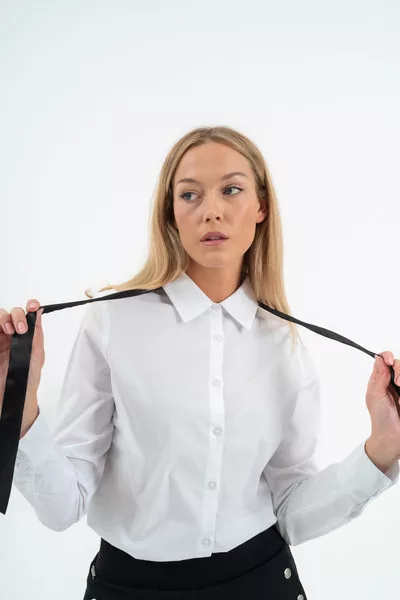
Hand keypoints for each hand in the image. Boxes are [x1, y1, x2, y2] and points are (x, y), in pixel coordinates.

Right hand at [0, 299, 43, 418]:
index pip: (27, 315)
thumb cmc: (27, 378)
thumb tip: (39, 313)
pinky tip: (0, 333)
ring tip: (9, 331)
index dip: (30, 306)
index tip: (33, 305)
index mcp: (25, 335)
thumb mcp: (36, 355)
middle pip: (11, 313)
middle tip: (21, 329)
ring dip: (4, 319)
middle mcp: (11, 334)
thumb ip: (36, 334)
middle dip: (16, 315)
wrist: (13, 395)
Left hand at [365, 351, 399, 466]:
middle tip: (398, 382)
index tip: (390, 361)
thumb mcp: (375, 395)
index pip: (385, 359)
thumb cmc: (380, 418)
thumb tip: (379, 358)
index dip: (388, 357)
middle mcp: (393, 381)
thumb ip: (379, 376)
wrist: (392, 437)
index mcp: (381, 379)